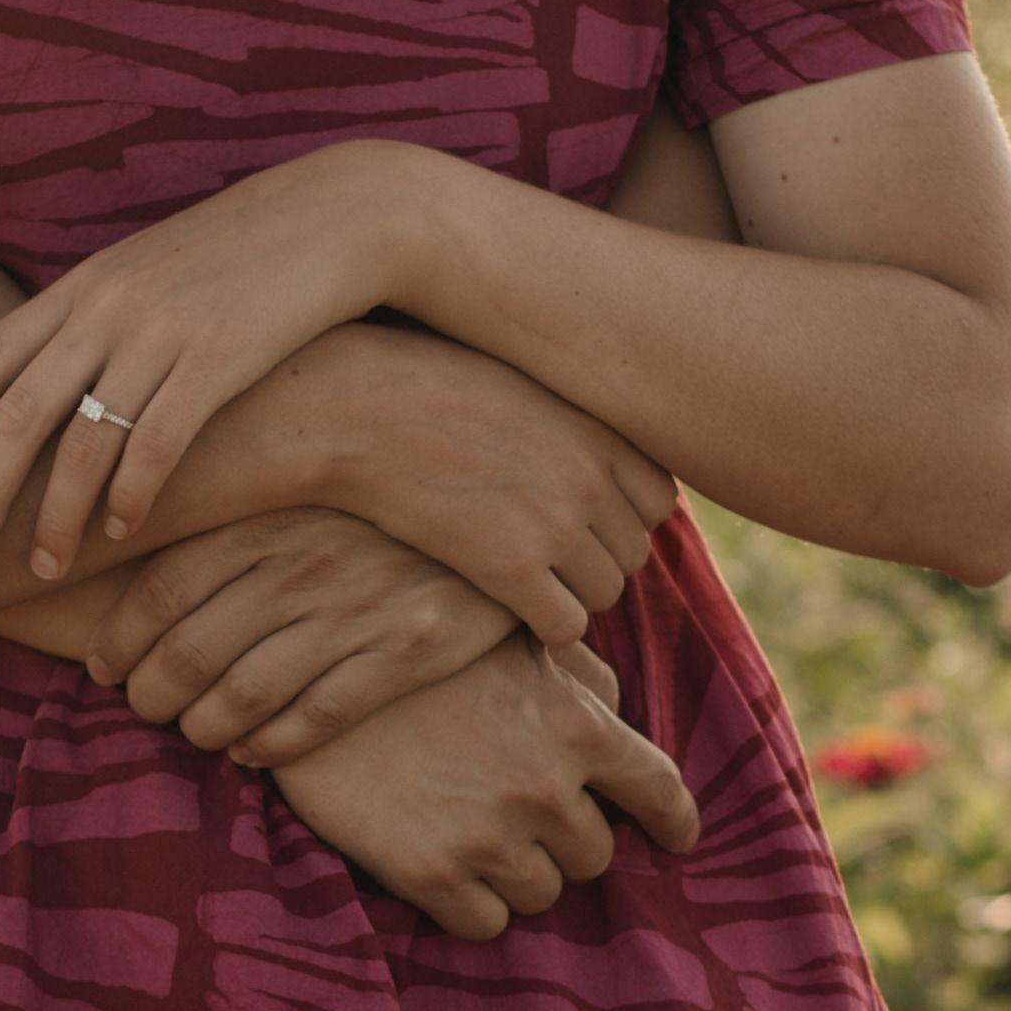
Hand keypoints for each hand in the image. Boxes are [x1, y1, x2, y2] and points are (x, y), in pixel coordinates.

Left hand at [0, 152, 419, 583]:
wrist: (334, 217)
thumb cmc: (239, 258)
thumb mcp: (149, 275)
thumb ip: (94, 321)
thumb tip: (46, 379)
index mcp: (82, 287)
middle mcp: (108, 307)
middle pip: (19, 410)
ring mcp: (162, 331)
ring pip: (84, 439)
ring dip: (56, 513)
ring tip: (42, 567)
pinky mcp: (221, 358)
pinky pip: (158, 442)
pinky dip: (132, 495)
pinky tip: (121, 533)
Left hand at [90, 508, 518, 763]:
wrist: (502, 494)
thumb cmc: (377, 494)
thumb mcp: (302, 485)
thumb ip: (231, 520)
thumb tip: (127, 552)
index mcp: (267, 517)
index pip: (161, 591)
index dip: (118, 639)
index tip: (102, 665)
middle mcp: (302, 566)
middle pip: (190, 652)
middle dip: (150, 694)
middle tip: (142, 706)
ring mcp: (355, 612)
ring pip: (244, 696)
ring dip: (201, 728)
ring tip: (191, 731)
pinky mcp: (406, 653)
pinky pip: (315, 721)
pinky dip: (268, 746)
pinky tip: (248, 750)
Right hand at [248, 327, 675, 652]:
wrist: (353, 407)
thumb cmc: (421, 389)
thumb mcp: (517, 383)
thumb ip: (567, 422)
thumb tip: (588, 457)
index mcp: (598, 427)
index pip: (658, 499)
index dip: (619, 517)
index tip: (576, 518)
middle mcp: (590, 476)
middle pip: (632, 552)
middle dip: (593, 560)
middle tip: (540, 556)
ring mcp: (554, 524)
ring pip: (602, 594)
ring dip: (568, 595)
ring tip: (520, 580)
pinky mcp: (509, 568)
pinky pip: (565, 626)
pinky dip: (545, 626)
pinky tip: (508, 607)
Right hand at [268, 640, 703, 939]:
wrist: (305, 677)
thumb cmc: (413, 651)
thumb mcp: (506, 641)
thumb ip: (573, 677)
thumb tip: (615, 709)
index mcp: (577, 726)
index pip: (661, 792)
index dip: (676, 822)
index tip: (676, 840)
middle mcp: (544, 789)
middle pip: (595, 856)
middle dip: (567, 842)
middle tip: (523, 819)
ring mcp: (487, 837)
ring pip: (542, 896)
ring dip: (519, 876)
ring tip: (476, 837)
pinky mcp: (429, 875)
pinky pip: (484, 925)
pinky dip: (472, 906)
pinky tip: (445, 869)